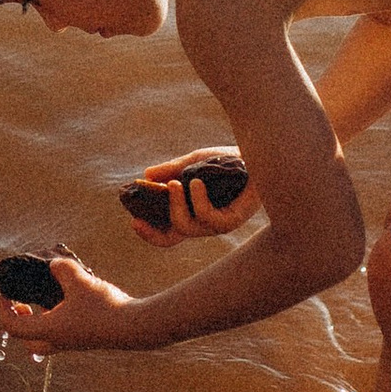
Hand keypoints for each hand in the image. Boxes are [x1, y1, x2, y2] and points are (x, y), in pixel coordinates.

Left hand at [0, 253, 142, 352]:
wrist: (135, 327)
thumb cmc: (104, 306)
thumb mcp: (79, 280)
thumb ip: (61, 269)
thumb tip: (52, 265)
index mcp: (49, 331)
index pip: (13, 325)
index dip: (4, 308)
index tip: (6, 292)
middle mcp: (58, 341)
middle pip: (27, 340)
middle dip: (20, 321)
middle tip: (23, 303)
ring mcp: (73, 342)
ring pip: (45, 339)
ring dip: (39, 321)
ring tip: (44, 298)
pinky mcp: (86, 339)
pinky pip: (61, 333)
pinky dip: (56, 320)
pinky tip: (68, 300)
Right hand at [127, 152, 248, 243]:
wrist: (256, 154)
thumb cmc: (229, 160)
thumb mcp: (195, 162)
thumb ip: (172, 169)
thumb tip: (146, 175)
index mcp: (192, 212)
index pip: (168, 233)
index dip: (149, 233)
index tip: (133, 221)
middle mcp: (204, 222)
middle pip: (172, 237)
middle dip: (153, 228)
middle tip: (143, 208)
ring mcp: (218, 223)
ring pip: (186, 227)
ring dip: (175, 206)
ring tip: (175, 183)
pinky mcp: (232, 219)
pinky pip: (207, 217)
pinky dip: (197, 199)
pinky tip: (196, 182)